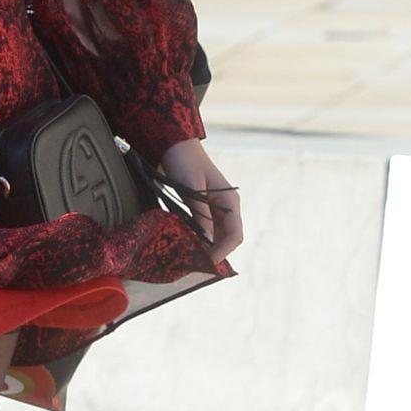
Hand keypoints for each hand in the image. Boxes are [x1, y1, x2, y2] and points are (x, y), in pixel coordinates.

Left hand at [159, 137, 242, 264]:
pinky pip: (206, 229)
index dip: (223, 251)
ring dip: (207, 247)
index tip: (207, 263)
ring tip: (190, 257)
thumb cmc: (185, 162)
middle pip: (228, 239)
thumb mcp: (192, 189)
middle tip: (196, 264)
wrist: (176, 145)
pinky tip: (186, 243)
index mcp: (230, 201)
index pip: (234, 235)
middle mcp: (227, 207)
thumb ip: (200, 213)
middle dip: (215, 252)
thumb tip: (205, 239)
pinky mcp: (204, 208)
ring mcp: (216, 208)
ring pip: (217, 236)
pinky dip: (199, 238)